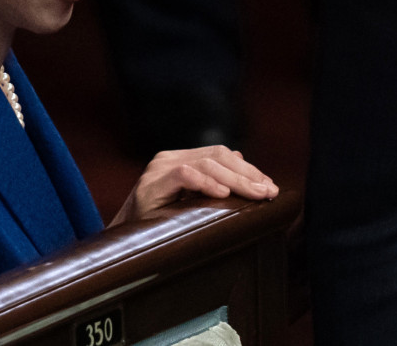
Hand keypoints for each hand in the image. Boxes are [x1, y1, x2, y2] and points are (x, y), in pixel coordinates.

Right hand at [108, 145, 278, 226]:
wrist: (126, 242)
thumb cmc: (161, 224)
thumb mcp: (190, 200)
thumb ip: (212, 179)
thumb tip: (242, 159)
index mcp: (178, 160)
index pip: (220, 154)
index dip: (248, 168)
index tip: (270, 187)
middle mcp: (167, 159)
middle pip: (216, 156)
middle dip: (247, 174)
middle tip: (269, 192)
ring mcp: (157, 170)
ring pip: (204, 164)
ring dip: (235, 180)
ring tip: (254, 194)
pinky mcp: (150, 185)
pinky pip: (182, 175)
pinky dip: (205, 182)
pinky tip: (222, 194)